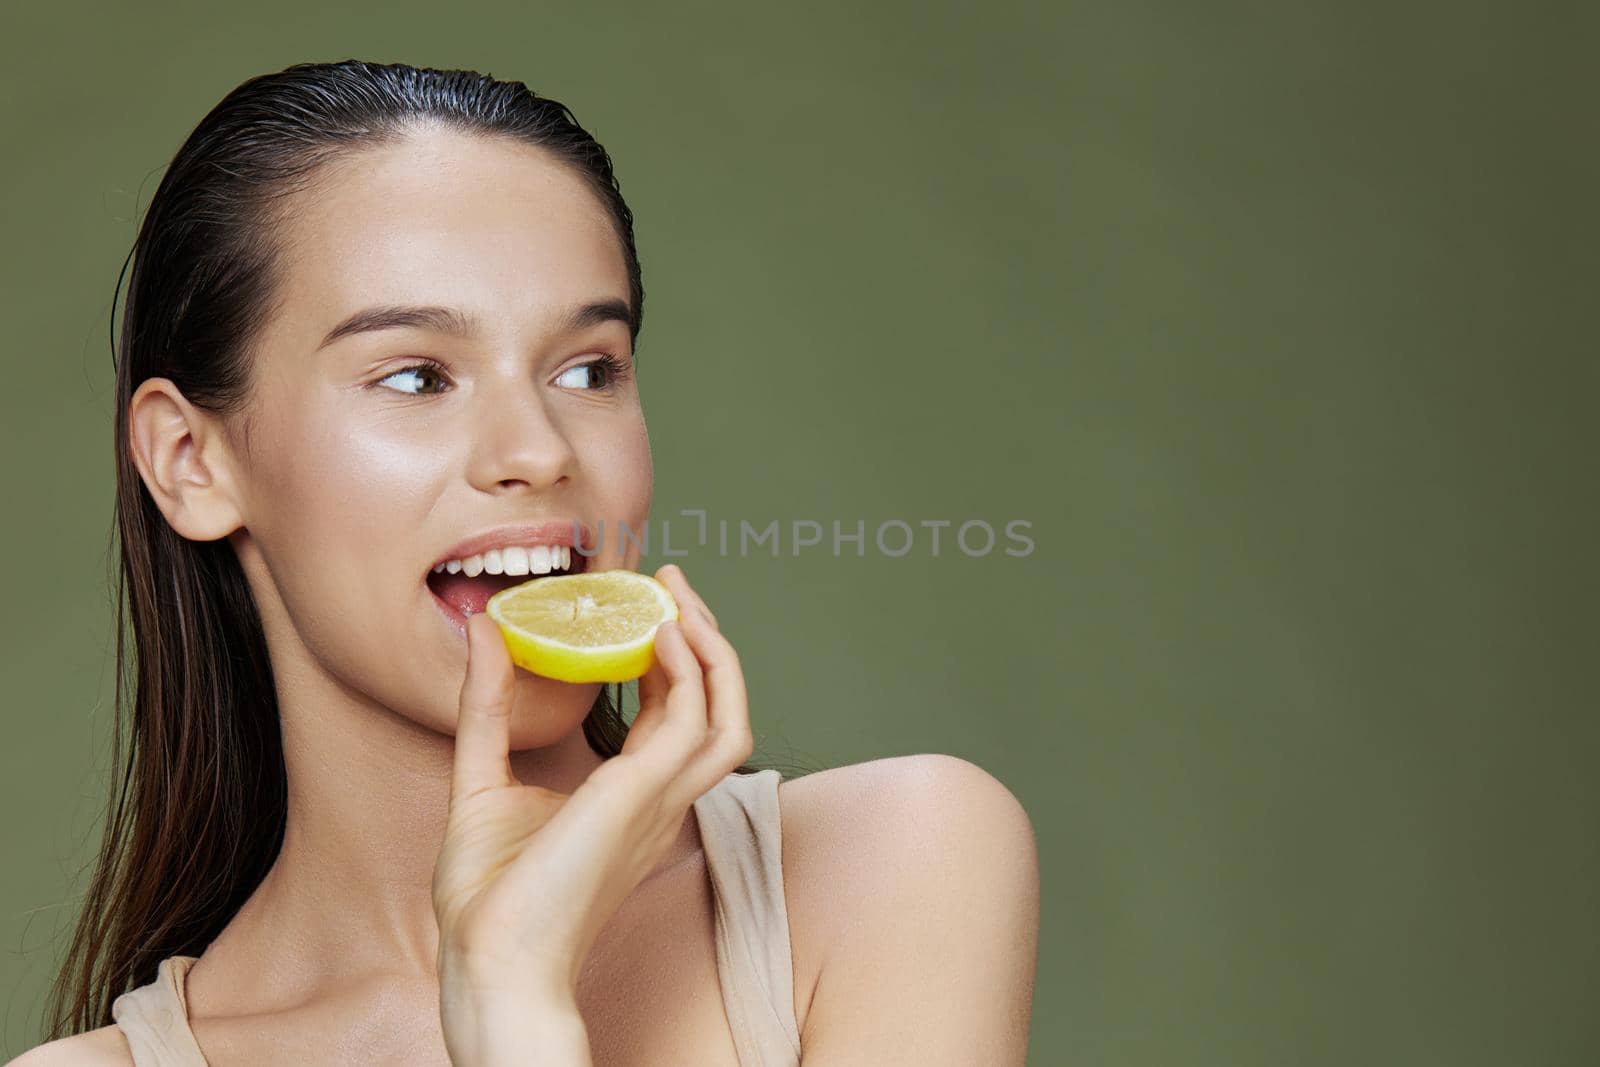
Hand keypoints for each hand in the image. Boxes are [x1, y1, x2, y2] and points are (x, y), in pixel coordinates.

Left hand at [431, 564, 753, 1063]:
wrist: (490, 961)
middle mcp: (659, 798)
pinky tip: (657, 632)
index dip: (672, 659)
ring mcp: (659, 798)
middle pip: (719, 707)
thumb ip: (487, 705)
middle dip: (705, 639)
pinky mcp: (643, 794)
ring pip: (729, 713)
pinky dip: (689, 669)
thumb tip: (481, 630)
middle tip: (669, 584)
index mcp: (632, 801)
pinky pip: (696, 720)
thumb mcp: (479, 779)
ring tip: (676, 598)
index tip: (642, 607)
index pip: (677, 716)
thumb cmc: (489, 898)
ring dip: (713, 648)